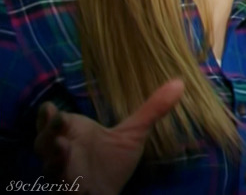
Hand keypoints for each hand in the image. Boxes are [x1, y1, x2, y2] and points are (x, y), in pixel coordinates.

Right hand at [34, 79, 184, 194]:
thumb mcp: (133, 134)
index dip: (49, 115)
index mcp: (72, 132)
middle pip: (44, 140)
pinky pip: (62, 187)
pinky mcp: (68, 190)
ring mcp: (62, 171)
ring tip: (61, 146)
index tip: (50, 108)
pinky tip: (72, 182)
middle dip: (48, 132)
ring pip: (49, 164)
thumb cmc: (112, 162)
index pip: (53, 120)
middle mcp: (61, 150)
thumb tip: (180, 83)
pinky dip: (65, 183)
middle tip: (57, 119)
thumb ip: (153, 110)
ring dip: (53, 156)